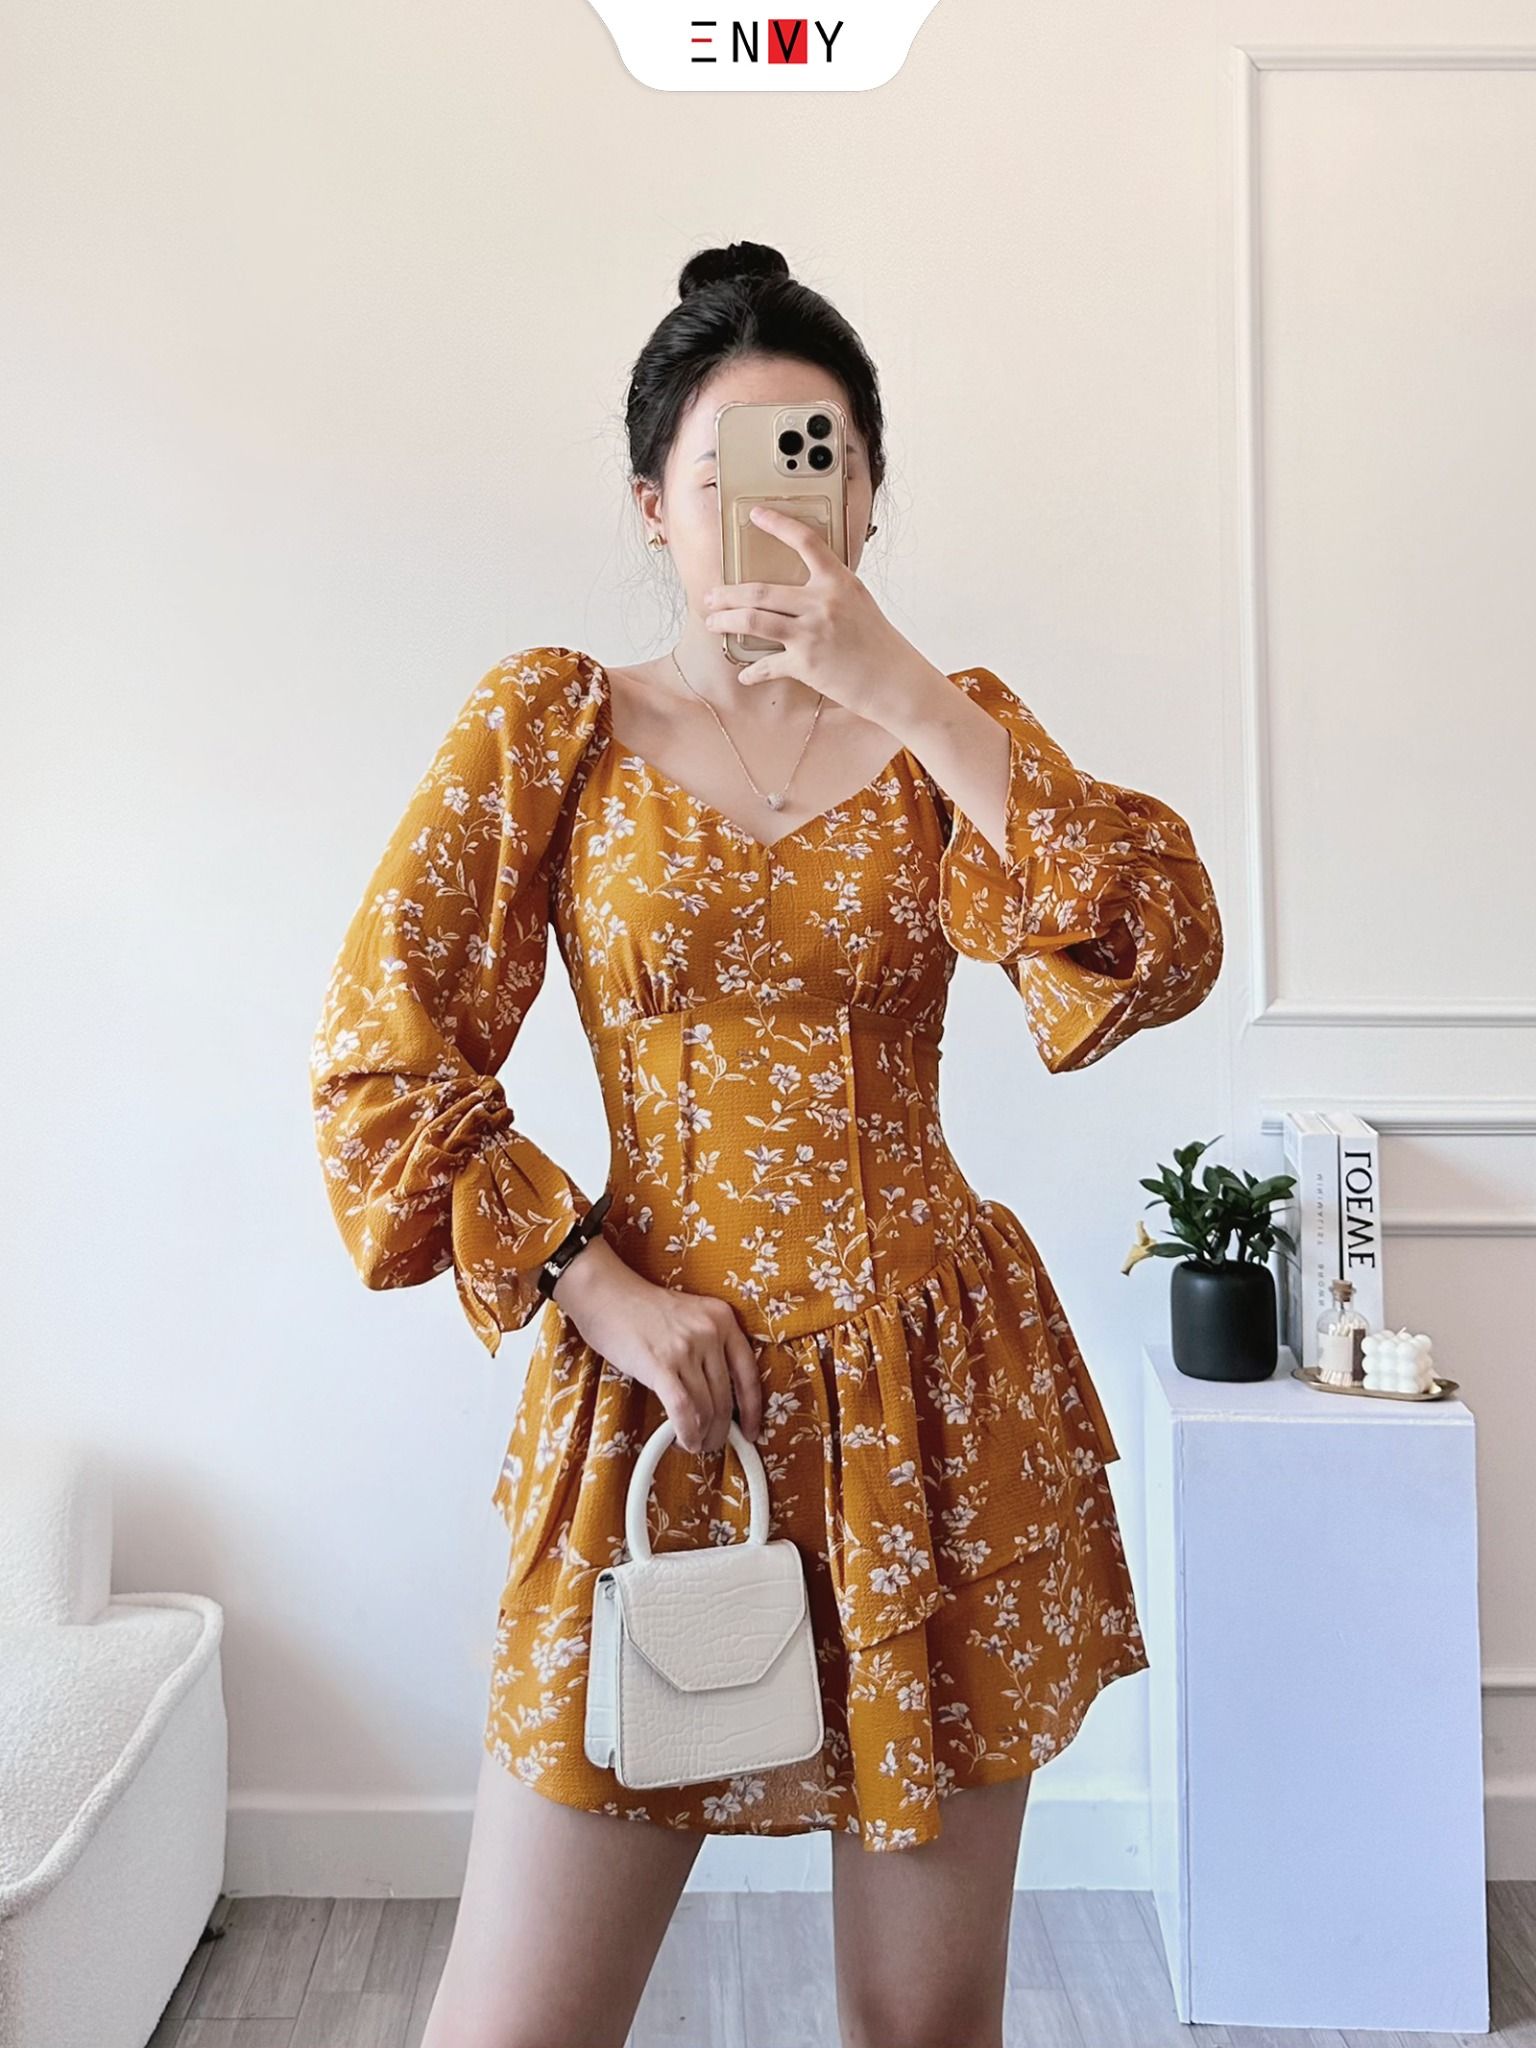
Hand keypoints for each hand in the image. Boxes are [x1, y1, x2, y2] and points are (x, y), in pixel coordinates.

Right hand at [551, 1239, 763, 1454]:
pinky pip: (683, 1409)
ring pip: (706, 1407)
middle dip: (721, 1430)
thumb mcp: (690, 1318)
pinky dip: (687, 1432)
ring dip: (703, 1435)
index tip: (751, 1430)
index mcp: (723, 1318)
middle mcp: (710, 1331)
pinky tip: (686, 1441)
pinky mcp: (660, 1364)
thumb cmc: (642, 1309)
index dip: (753, 1409)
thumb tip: (719, 1399)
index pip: (749, 1373)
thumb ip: (709, 1347)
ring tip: (695, 1443)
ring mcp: (686, 1348)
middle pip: (725, 1396)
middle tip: (714, 1443)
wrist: (605, 1292)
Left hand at [701, 503, 931, 720]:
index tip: (756, 514)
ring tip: (713, 622)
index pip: (805, 541)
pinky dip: (753, 672)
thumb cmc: (879, 645)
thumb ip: (830, 592)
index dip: (778, 523)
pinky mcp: (806, 664)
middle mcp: (822, 603)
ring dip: (726, 621)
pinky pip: (767, 665)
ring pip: (753, 620)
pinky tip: (746, 674)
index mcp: (839, 582)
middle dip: (727, 593)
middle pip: (760, 590)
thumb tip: (797, 592)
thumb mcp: (859, 604)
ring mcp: (812, 633)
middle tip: (711, 596)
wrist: (896, 682)